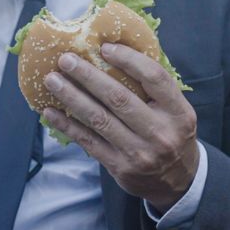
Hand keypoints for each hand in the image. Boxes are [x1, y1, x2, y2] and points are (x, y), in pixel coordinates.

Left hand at [41, 43, 198, 212]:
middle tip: (65, 59)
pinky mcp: (119, 167)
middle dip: (88, 76)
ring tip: (52, 80)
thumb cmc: (171, 134)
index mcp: (179, 112)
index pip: (154, 78)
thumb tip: (117, 51)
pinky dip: (67, 125)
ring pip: (99, 119)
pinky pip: (88, 141)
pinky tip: (50, 111)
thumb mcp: (176, 111)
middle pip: (119, 98)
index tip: (104, 48)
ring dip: (71, 97)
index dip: (129, 59)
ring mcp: (139, 152)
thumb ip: (155, 87)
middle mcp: (160, 133)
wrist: (177, 181)